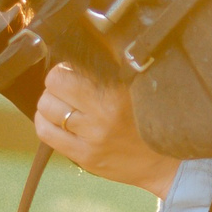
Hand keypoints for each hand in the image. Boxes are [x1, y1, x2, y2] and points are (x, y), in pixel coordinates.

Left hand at [36, 63, 178, 198]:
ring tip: (63, 104)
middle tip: (68, 87)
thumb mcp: (138, 87)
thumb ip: (114, 69)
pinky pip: (46, 133)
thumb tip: (86, 50)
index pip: (71, 69)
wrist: (167, 162)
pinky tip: (55, 120)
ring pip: (46, 107)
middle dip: (57, 82)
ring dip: (50, 101)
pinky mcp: (84, 156)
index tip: (76, 71)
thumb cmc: (151, 118)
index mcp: (117, 93)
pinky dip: (44, 121)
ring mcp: (92, 138)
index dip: (69, 67)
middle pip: (54, 84)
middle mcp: (103, 115)